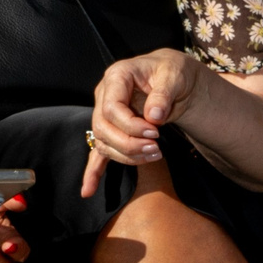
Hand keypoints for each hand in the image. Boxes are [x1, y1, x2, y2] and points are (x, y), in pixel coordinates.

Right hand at [80, 49, 205, 196]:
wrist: (173, 78)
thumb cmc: (172, 72)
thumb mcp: (174, 75)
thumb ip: (164, 94)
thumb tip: (154, 117)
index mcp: (116, 77)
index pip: (111, 108)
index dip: (130, 125)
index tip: (155, 133)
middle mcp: (104, 96)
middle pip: (103, 128)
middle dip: (128, 144)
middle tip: (156, 149)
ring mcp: (105, 114)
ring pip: (103, 143)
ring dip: (126, 155)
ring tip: (154, 156)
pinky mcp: (111, 130)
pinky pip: (98, 152)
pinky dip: (93, 172)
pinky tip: (87, 190)